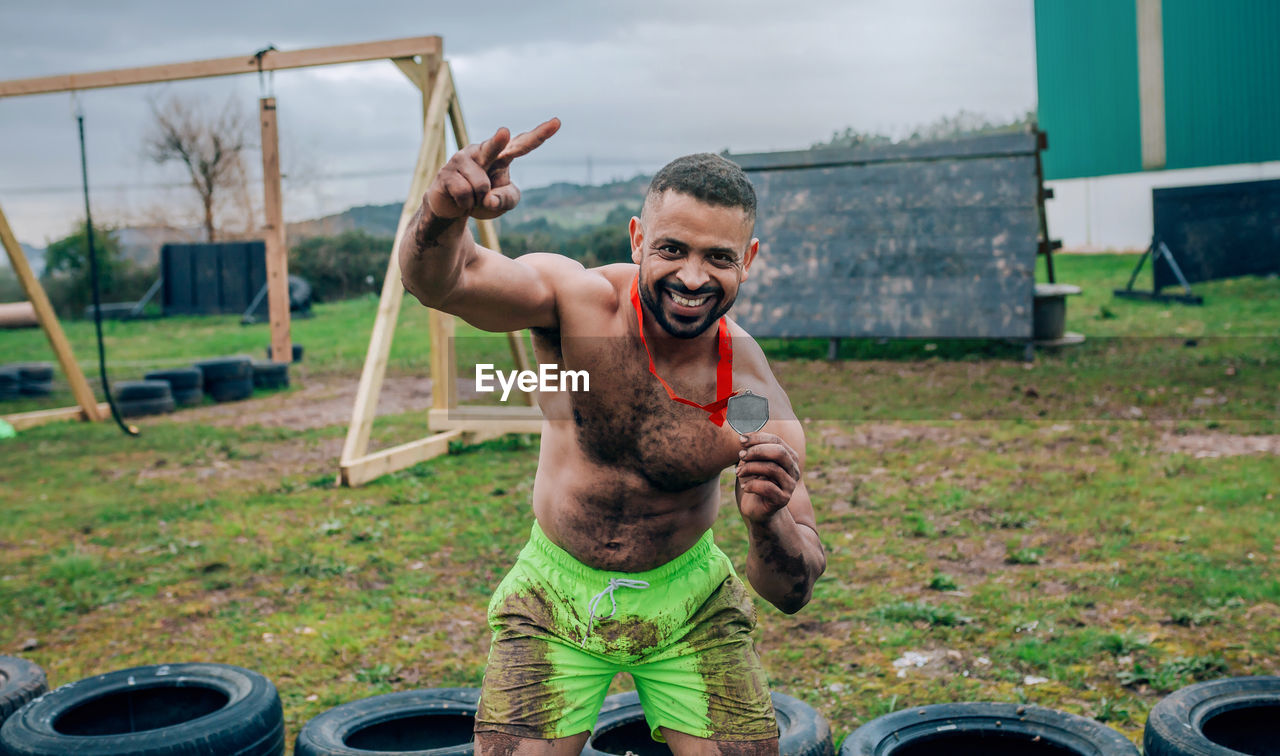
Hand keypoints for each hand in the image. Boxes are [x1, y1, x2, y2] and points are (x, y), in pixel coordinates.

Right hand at [426, 117, 560, 220]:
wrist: (453, 207)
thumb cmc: (483, 198)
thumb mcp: (504, 203)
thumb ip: (506, 199)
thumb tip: (488, 198)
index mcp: (502, 155)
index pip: (524, 144)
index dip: (540, 134)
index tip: (557, 122)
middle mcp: (482, 152)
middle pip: (494, 147)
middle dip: (497, 141)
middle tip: (504, 133)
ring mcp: (462, 160)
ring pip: (481, 186)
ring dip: (478, 200)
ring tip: (472, 196)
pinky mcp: (446, 173)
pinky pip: (464, 194)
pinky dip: (466, 204)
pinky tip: (460, 199)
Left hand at [735, 431, 800, 522]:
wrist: (758, 509)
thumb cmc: (755, 482)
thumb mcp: (753, 463)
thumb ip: (752, 450)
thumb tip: (743, 437)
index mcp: (789, 457)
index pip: (777, 441)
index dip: (758, 438)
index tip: (741, 440)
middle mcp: (794, 470)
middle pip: (779, 452)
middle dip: (756, 451)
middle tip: (741, 455)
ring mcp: (790, 485)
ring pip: (772, 469)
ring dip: (750, 468)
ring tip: (739, 472)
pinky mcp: (783, 499)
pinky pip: (767, 487)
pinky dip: (752, 485)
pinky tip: (745, 487)